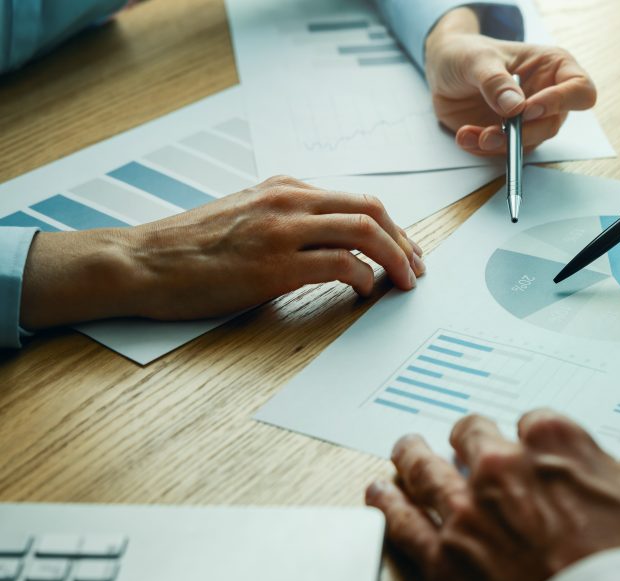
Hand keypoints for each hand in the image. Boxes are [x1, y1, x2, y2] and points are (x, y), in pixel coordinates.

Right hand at [20, 176, 424, 329]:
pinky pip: (341, 264)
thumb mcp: (244, 215)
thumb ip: (286, 220)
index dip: (393, 227)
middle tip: (417, 269)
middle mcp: (288, 201)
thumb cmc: (190, 248)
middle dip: (405, 241)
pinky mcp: (274, 265)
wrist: (142, 262)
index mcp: (284, 188)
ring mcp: (282, 230)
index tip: (407, 251)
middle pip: (372, 210)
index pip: (358, 200)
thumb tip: (329, 244)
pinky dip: (364, 278)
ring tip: (404, 283)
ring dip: (395, 259)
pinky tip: (365, 292)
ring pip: (364, 232)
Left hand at [365, 410, 619, 580]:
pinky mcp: (442, 561)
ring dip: (413, 455)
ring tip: (405, 449)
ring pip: (424, 469)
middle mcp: (502, 469)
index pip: (532, 421)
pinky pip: (402, 523)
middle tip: (461, 440)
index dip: (530, 434)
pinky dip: (386, 504)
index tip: (528, 444)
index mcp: (555, 446)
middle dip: (467, 436)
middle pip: (470, 436)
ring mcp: (466, 513)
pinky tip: (378, 493)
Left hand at [424, 8, 596, 155]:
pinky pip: (504, 151)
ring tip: (476, 135)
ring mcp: (529, 119)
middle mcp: (547, 95)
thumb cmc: (468, 53)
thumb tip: (516, 107)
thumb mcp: (477, 59)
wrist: (444, 68)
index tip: (528, 108)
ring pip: (529, 143)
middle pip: (553, 125)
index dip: (560, 103)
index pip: (580, 90)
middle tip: (497, 130)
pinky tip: (466, 136)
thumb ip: (495, 82)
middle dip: (524, 132)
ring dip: (501, 144)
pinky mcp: (510, 135)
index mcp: (552, 67)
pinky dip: (483, 148)